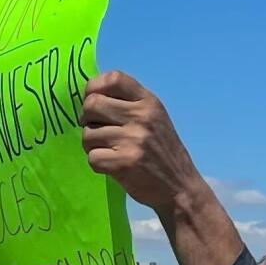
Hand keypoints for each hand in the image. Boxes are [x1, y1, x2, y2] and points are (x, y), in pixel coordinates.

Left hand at [80, 72, 243, 264]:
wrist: (179, 186)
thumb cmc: (162, 150)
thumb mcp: (154, 118)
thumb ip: (129, 103)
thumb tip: (90, 96)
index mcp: (148, 102)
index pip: (113, 78)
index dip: (93, 87)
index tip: (93, 102)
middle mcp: (141, 117)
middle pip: (91, 105)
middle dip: (86, 119)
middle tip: (96, 130)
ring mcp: (133, 140)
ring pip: (87, 134)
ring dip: (91, 145)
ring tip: (107, 150)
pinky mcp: (124, 163)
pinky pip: (92, 158)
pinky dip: (97, 164)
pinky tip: (111, 166)